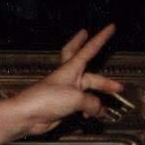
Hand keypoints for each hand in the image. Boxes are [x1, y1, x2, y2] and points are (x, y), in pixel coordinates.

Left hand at [10, 25, 125, 137]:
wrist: (27, 116)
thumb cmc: (47, 99)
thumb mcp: (76, 98)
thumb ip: (92, 103)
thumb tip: (99, 110)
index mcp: (71, 68)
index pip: (90, 48)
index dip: (101, 38)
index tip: (111, 26)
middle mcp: (70, 79)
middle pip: (91, 76)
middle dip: (104, 81)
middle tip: (117, 84)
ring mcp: (67, 93)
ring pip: (88, 94)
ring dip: (98, 100)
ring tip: (107, 108)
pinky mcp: (64, 107)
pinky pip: (82, 106)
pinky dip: (89, 111)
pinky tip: (92, 117)